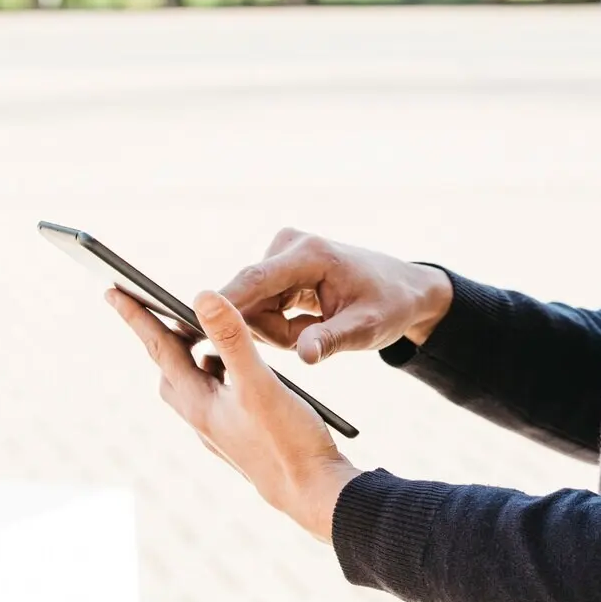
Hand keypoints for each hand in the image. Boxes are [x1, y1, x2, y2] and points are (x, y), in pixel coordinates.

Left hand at [107, 287, 359, 542]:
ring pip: (194, 387)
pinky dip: (218, 377)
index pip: (160, 350)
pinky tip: (239, 374)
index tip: (111, 290)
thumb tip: (202, 295)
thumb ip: (232, 339)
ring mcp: (221, 432)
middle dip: (161, 338)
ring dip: (193, 359)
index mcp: (199, 404)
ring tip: (201, 336)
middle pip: (169, 371)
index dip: (137, 317)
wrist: (312, 493)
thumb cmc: (289, 441)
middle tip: (153, 309)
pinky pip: (216, 399)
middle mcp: (202, 419)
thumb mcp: (260, 383)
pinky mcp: (241, 438)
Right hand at [219, 228, 452, 363]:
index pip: (256, 280)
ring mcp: (280, 254)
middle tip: (313, 339)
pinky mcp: (276, 268)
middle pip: (249, 299)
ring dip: (278, 330)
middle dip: (273, 330)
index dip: (225, 304)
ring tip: (317, 329)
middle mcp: (288, 245)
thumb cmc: (388, 306)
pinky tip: (308, 322)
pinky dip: (280, 324)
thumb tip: (304, 356)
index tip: (198, 325)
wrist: (402, 289)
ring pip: (252, 307)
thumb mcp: (367, 329)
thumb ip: (333, 340)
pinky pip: (259, 306)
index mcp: (310, 254)